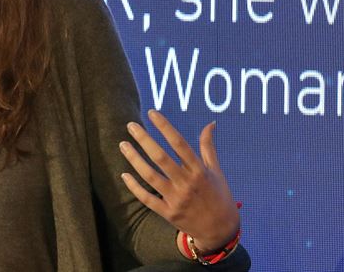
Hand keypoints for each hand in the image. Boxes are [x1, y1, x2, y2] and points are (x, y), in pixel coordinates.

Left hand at [118, 110, 238, 252]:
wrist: (221, 231)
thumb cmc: (219, 196)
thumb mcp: (216, 171)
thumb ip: (208, 147)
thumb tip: (210, 123)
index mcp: (199, 171)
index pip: (179, 143)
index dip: (165, 127)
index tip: (152, 113)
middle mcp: (187, 184)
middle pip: (161, 158)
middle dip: (144, 140)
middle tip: (130, 125)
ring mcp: (176, 199)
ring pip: (150, 176)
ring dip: (134, 159)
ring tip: (123, 144)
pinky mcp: (168, 213)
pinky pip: (147, 198)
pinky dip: (134, 187)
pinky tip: (124, 174)